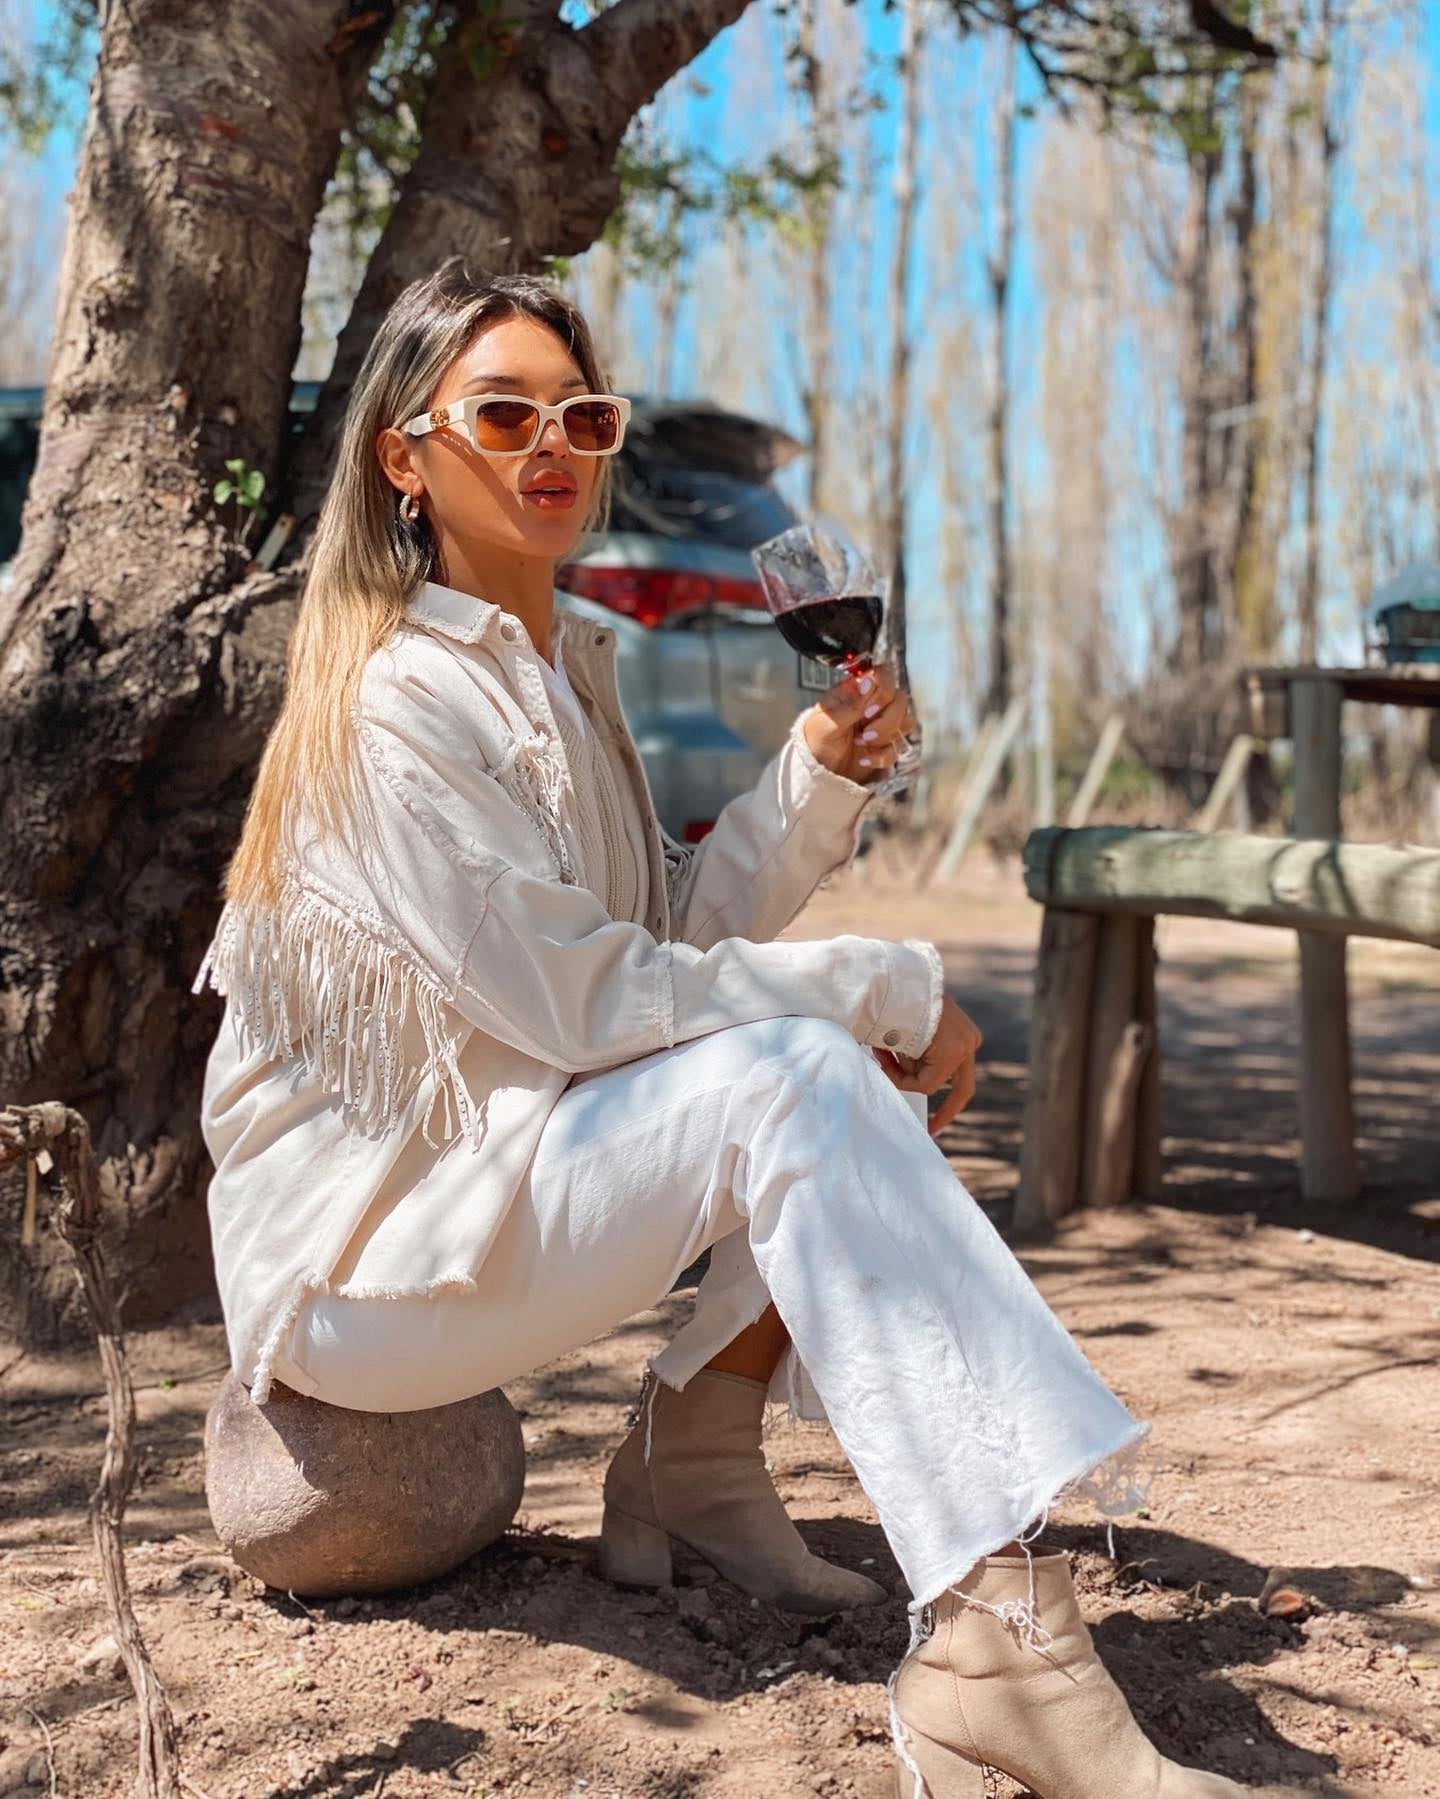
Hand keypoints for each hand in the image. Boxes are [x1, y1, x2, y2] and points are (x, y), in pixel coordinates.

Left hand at [801, 662, 915, 785]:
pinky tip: (865, 760)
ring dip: (886, 736)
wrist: (817, 769)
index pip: (884, 675)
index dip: (883, 691)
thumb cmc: (816, 740)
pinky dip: (883, 756)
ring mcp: (882, 723)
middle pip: (900, 699)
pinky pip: (900, 746)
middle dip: (886, 719)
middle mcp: (873, 704)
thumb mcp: (827, 722)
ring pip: (905, 722)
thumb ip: (850, 704)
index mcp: (857, 691)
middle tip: (865, 733)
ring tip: (862, 743)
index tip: (868, 710)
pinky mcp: (887, 744)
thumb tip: (868, 681)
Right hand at [875, 996, 982, 1137]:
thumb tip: (905, 1078)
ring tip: (879, 1049)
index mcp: (964, 1036)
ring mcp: (964, 1047)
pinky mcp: (952, 1053)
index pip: (958, 1075)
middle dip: (946, 1112)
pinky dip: (900, 1076)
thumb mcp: (911, 1032)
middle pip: (961, 1089)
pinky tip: (883, 1053)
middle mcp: (969, 1041)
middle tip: (932, 1130)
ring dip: (900, 1073)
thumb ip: (917, 1055)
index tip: (935, 1119)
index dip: (949, 1099)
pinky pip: (924, 1083)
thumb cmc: (896, 1002)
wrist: (895, 981)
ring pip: (930, 1082)